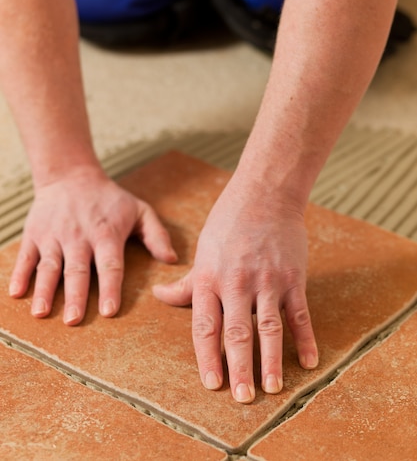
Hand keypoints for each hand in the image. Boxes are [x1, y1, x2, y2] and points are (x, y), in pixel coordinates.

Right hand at [9, 166, 176, 323]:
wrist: (71, 175)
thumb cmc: (109, 198)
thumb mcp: (139, 210)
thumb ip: (156, 235)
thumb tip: (172, 259)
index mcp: (106, 234)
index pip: (110, 265)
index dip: (109, 288)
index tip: (109, 311)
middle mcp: (79, 236)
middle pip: (77, 270)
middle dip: (74, 296)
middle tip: (73, 321)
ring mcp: (54, 236)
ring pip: (49, 266)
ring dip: (44, 290)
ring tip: (41, 313)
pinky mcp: (35, 234)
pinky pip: (26, 256)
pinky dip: (20, 274)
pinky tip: (16, 293)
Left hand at [153, 175, 317, 402]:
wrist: (265, 194)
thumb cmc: (228, 223)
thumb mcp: (203, 251)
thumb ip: (186, 282)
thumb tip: (159, 297)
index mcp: (211, 278)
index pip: (206, 326)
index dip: (208, 357)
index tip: (211, 384)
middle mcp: (237, 283)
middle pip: (238, 332)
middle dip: (239, 367)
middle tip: (242, 399)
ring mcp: (268, 280)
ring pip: (269, 327)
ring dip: (271, 360)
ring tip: (272, 389)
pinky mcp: (292, 276)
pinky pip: (299, 313)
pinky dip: (305, 338)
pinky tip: (308, 362)